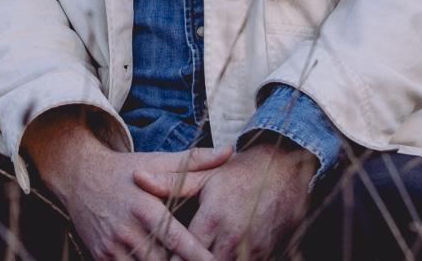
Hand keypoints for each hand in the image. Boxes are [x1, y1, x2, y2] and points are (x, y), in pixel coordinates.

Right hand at [23, 108, 230, 259]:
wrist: (78, 175)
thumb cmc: (125, 169)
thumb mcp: (157, 160)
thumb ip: (194, 161)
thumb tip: (229, 151)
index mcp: (146, 207)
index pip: (178, 241)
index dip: (199, 256)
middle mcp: (128, 229)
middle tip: (208, 260)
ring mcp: (112, 246)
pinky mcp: (101, 256)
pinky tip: (154, 260)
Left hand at [134, 140, 313, 259]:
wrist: (285, 169)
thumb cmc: (239, 173)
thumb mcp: (204, 175)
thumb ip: (170, 182)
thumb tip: (137, 177)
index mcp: (212, 219)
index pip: (183, 254)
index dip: (170, 259)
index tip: (159, 256)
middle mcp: (232, 238)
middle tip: (173, 257)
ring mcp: (253, 249)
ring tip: (199, 255)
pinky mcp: (270, 254)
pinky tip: (224, 254)